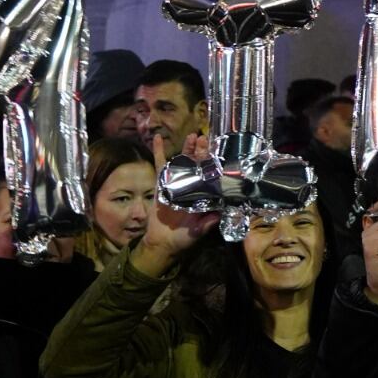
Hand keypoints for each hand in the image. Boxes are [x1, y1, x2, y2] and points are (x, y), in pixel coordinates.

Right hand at [131, 133, 218, 276]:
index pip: (210, 175)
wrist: (163, 242)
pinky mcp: (161, 183)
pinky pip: (160, 165)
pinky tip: (157, 137)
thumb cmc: (183, 237)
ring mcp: (176, 183)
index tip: (218, 152)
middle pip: (197, 164)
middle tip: (205, 139)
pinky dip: (158, 151)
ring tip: (192, 136)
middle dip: (202, 151)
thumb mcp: (198, 232)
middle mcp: (191, 186)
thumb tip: (219, 215)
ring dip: (186, 148)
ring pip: (182, 161)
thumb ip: (207, 223)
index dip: (213, 163)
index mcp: (202, 195)